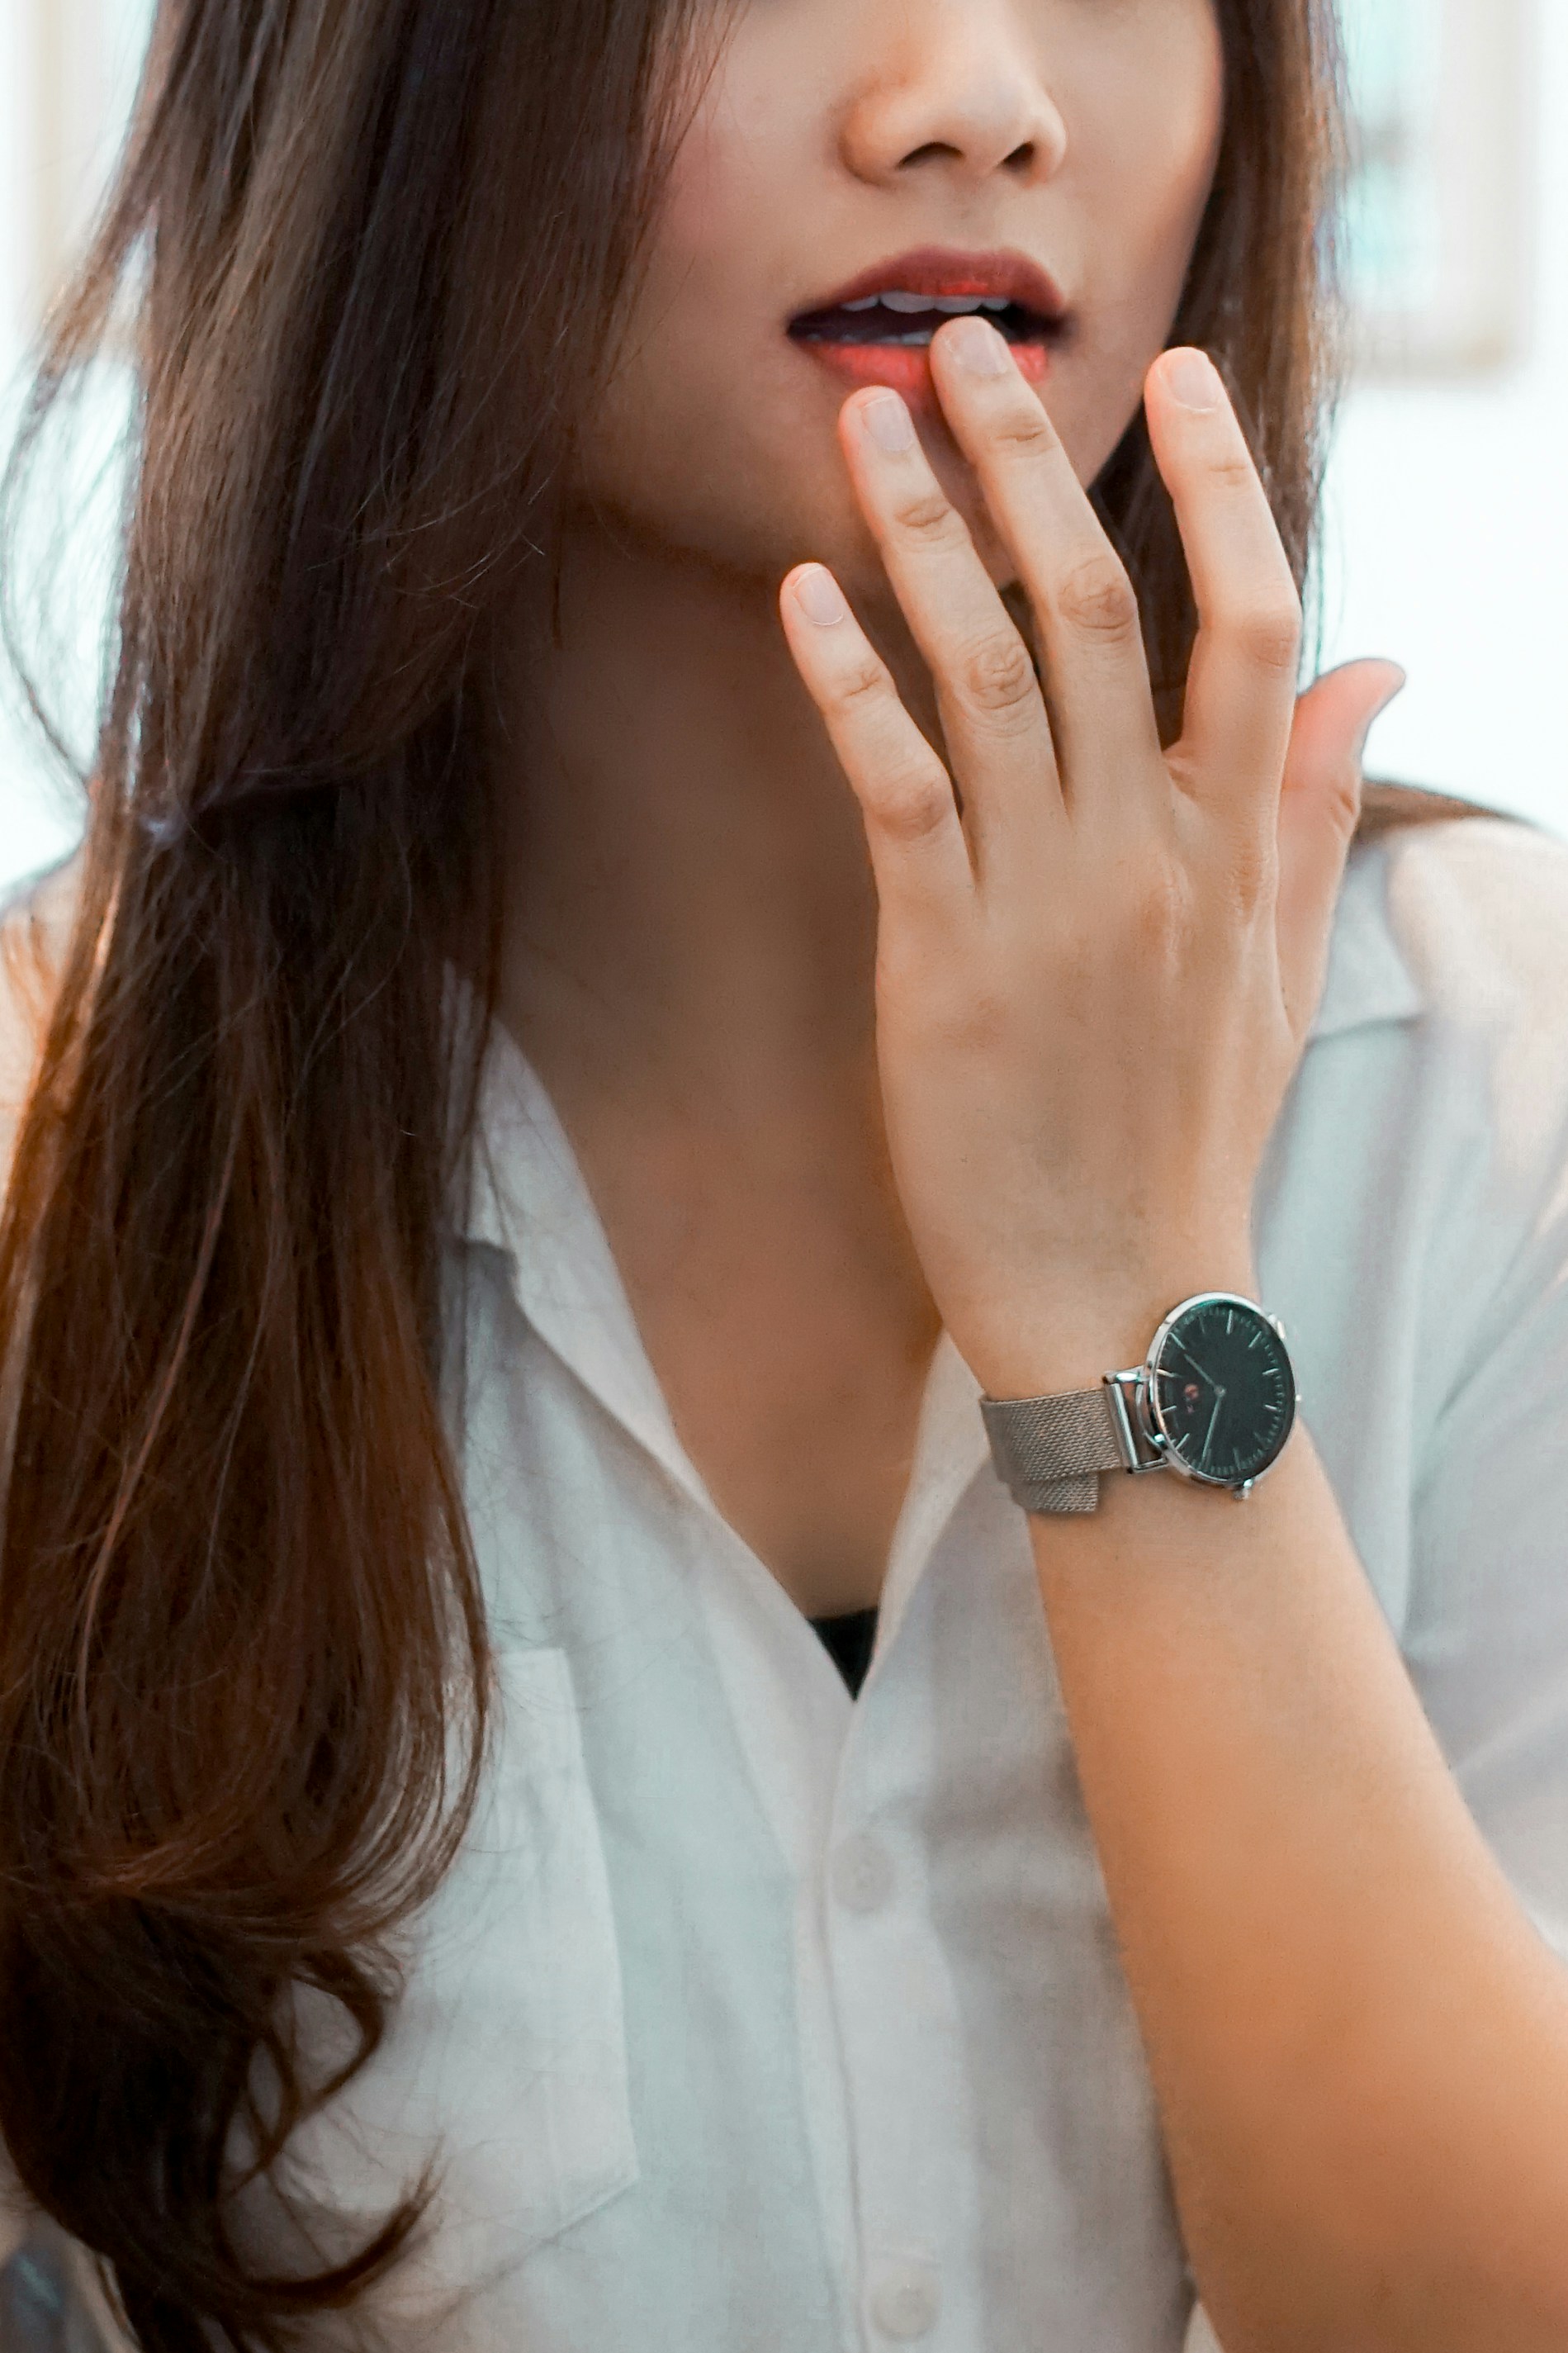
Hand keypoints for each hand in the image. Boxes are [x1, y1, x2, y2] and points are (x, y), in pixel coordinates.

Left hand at [779, 322, 1401, 1398]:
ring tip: (865, 423)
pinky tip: (800, 595)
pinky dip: (850, 687)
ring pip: (993, 677)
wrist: (1117, 1301)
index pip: (1251, 625)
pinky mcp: (943, 965)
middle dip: (1034, 463)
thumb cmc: (1188, 1136)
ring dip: (925, 537)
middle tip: (966, 343)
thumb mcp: (1283, 969)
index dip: (1218, 487)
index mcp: (1236, 847)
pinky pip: (899, 793)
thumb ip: (1314, 807)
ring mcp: (1048, 904)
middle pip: (1102, 612)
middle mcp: (1151, 853)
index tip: (1173, 373)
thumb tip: (1376, 662)